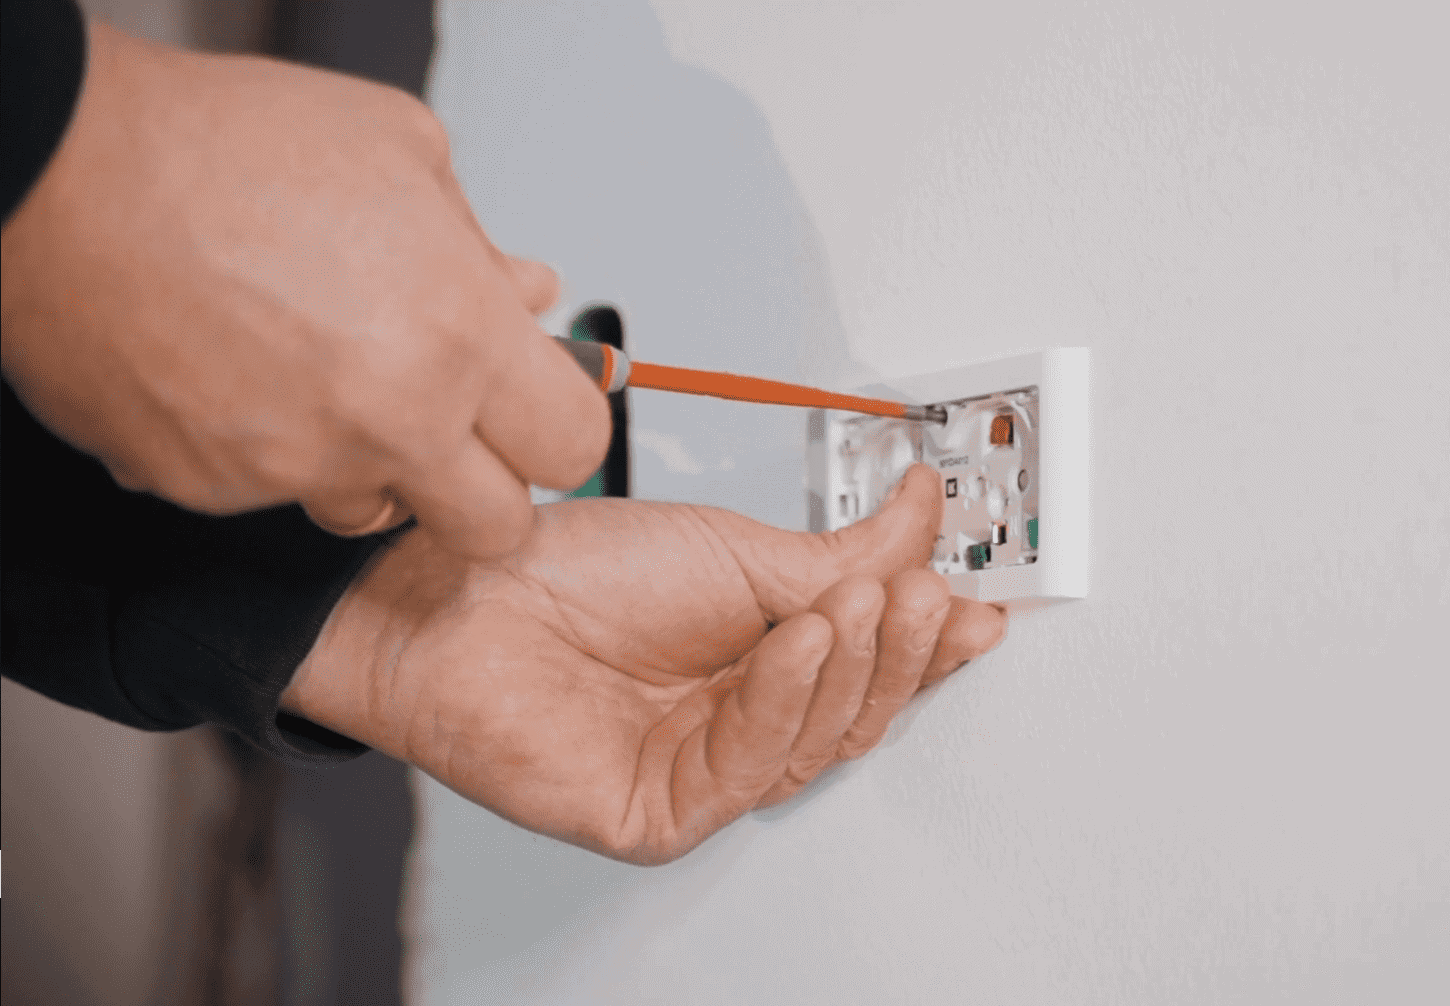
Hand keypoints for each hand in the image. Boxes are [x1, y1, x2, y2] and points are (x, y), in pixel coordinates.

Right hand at [0, 24, 606, 557]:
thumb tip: (527, 294)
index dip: (559, 425)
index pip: (573, 446)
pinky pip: (269, 494)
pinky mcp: (209, 488)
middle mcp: (391, 419)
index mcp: (461, 336)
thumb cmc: (222, 147)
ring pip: (373, 514)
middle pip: (496, 525)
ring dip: (373, 467)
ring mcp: (297, 465)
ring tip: (328, 377)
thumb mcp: (401, 154)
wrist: (59, 172)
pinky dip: (267, 450)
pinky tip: (245, 373)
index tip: (538, 407)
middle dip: (485, 483)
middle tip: (457, 424)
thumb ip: (480, 247)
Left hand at [281, 465, 1006, 863]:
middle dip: (900, 652)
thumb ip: (843, 554)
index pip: (870, 665)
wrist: (457, 590)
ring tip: (857, 604)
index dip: (927, 641)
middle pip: (856, 712)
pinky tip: (797, 644)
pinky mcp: (662, 814)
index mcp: (766, 659)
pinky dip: (783, 699)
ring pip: (815, 744)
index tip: (974, 605)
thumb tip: (925, 516)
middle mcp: (740, 721)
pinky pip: (746, 769)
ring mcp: (702, 771)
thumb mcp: (737, 547)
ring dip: (848, 668)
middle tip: (921, 594)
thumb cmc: (572, 568)